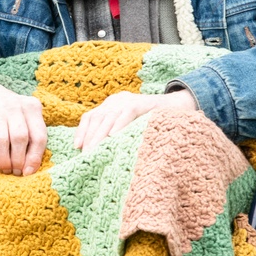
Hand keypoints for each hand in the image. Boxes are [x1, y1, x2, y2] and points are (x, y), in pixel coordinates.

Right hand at [0, 79, 46, 175]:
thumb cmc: (12, 115)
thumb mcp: (27, 118)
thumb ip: (33, 138)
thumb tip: (30, 169)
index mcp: (32, 108)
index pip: (39, 136)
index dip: (34, 157)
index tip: (28, 172)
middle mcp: (15, 106)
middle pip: (20, 138)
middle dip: (18, 160)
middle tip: (15, 172)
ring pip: (2, 140)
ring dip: (3, 160)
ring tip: (4, 169)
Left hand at [74, 89, 197, 151]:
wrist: (179, 108)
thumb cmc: (152, 122)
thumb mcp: (129, 126)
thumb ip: (115, 133)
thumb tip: (97, 152)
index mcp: (111, 104)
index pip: (90, 116)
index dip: (82, 131)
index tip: (77, 147)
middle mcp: (116, 100)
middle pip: (97, 118)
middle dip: (89, 137)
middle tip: (85, 155)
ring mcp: (128, 100)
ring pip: (108, 117)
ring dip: (100, 135)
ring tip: (94, 150)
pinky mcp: (140, 103)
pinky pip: (126, 114)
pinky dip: (119, 126)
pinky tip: (113, 137)